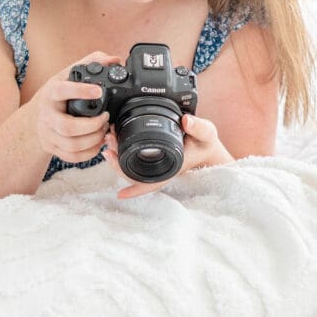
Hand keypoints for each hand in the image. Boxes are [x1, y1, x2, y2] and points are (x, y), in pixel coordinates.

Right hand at [30, 52, 121, 163]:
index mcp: (51, 93)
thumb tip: (114, 59)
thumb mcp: (70, 74)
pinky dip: (88, 153)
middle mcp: (46, 114)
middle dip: (92, 125)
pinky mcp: (51, 147)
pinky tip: (97, 143)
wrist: (37, 115)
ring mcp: (47, 133)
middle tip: (106, 118)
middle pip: (67, 127)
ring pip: (71, 144)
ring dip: (93, 139)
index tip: (99, 90)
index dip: (80, 91)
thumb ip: (92, 62)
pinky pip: (71, 156)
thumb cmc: (58, 93)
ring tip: (103, 130)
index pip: (62, 91)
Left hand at [102, 113, 232, 198]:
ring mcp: (155, 165)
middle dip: (119, 164)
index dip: (136, 190)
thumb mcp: (206, 133)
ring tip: (109, 140)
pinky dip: (122, 153)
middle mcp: (161, 169)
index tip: (120, 195)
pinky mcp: (152, 157)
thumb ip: (198, 127)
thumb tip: (186, 121)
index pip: (152, 183)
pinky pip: (133, 160)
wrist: (207, 146)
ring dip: (118, 157)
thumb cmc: (205, 144)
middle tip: (109, 146)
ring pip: (132, 168)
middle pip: (135, 175)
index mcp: (171, 167)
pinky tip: (114, 143)